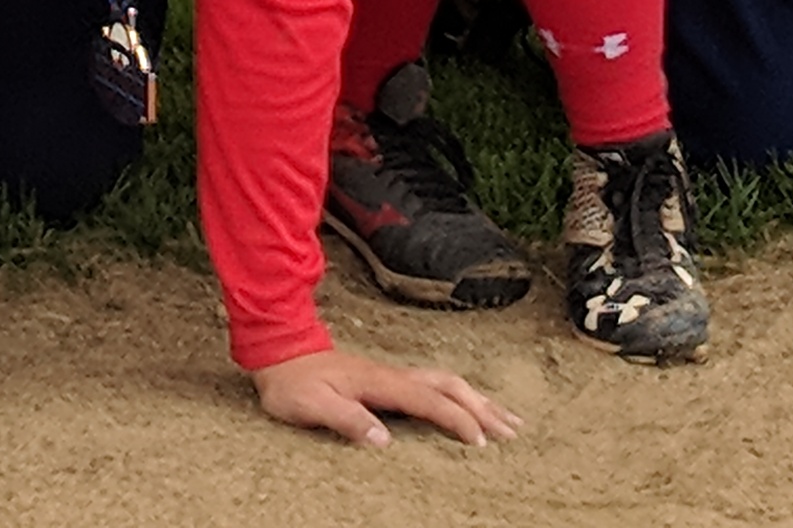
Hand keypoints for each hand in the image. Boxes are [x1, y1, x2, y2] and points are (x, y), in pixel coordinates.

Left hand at [250, 347, 521, 451]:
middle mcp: (392, 374)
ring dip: (479, 400)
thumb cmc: (293, 383)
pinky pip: (436, 385)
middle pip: (450, 386)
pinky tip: (470, 406)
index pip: (427, 401)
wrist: (279, 351)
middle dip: (483, 408)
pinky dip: (462, 396)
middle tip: (513, 432)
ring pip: (448, 382)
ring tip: (509, 419)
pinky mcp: (390, 379)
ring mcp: (393, 374)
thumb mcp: (310, 405)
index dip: (455, 420)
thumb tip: (383, 440)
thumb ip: (346, 419)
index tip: (480, 443)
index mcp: (379, 381)